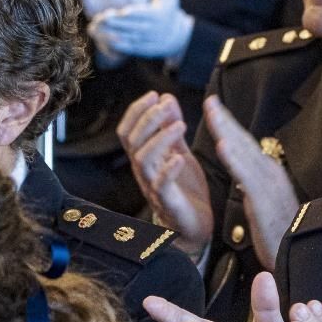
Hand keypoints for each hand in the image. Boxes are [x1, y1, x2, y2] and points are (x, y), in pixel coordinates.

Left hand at [89, 0, 194, 60]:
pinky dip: (112, 44)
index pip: (140, 15)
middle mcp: (150, 30)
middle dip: (113, 24)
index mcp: (156, 15)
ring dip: (108, 34)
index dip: (126, 15)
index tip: (113, 12)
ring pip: (125, 39)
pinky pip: (124, 48)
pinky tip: (100, 38)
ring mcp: (145, 41)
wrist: (176, 37)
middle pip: (130, 27)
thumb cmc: (168, 9)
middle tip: (98, 18)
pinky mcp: (140, 50)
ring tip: (93, 27)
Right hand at [118, 91, 214, 252]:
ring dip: (160, 139)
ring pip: (143, 160)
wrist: (193, 226)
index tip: (154, 94)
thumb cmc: (183, 189)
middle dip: (148, 118)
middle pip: (133, 141)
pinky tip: (179, 157)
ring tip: (180, 125)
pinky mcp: (168, 203)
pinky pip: (161, 186)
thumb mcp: (179, 151)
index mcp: (145, 157)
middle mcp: (144, 171)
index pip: (128, 131)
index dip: (137, 111)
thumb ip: (172, 128)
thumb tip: (166, 97)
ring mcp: (153, 187)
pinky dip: (168, 170)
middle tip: (165, 104)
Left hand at [205, 95, 299, 271]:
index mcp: (269, 174)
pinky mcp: (264, 201)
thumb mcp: (267, 204)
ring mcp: (268, 185)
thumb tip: (242, 174)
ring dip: (227, 130)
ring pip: (244, 153)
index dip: (229, 125)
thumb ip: (255, 187)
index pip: (245, 145)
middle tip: (210, 99)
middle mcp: (270, 174)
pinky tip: (222, 146)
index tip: (214, 107)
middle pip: (244, 141)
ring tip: (212, 111)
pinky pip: (246, 177)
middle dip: (225, 119)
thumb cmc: (285, 235)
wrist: (303, 256)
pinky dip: (234, 160)